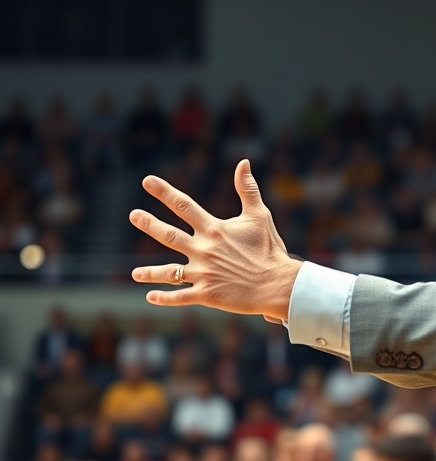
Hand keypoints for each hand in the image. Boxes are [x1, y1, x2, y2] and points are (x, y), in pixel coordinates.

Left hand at [129, 159, 299, 321]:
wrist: (277, 283)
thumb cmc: (271, 249)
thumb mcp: (260, 215)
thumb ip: (248, 189)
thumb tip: (243, 163)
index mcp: (214, 230)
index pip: (183, 206)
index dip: (164, 192)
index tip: (147, 181)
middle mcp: (203, 250)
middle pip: (169, 235)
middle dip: (149, 224)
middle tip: (134, 215)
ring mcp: (203, 274)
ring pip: (169, 272)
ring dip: (150, 272)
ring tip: (135, 273)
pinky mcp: (206, 294)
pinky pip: (180, 297)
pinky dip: (165, 298)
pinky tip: (151, 297)